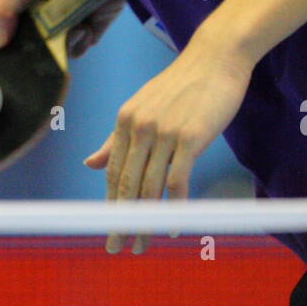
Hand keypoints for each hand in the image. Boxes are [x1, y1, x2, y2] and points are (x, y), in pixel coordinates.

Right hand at [0, 0, 123, 51]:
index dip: (8, 40)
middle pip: (32, 44)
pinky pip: (78, 50)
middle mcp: (45, 14)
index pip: (10, 26)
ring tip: (75, 27)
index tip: (8, 52)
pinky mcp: (89, 30)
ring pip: (55, 51)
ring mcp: (67, 23)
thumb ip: (6, 9)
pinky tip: (86, 28)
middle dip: (38, 48)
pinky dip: (81, 43)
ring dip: (64, 43)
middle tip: (46, 42)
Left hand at [84, 29, 252, 252]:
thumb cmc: (183, 85)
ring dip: (145, 221)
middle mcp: (139, 127)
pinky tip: (174, 227)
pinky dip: (175, 208)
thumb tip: (89, 163)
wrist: (216, 58)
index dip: (109, 205)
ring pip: (148, 188)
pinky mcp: (189, 137)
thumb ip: (116, 138)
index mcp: (125, 120)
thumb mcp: (143, 106)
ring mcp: (163, 132)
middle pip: (125, 185)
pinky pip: (177, 181)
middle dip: (119, 221)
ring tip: (143, 244)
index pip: (112, 172)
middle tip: (115, 247)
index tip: (107, 229)